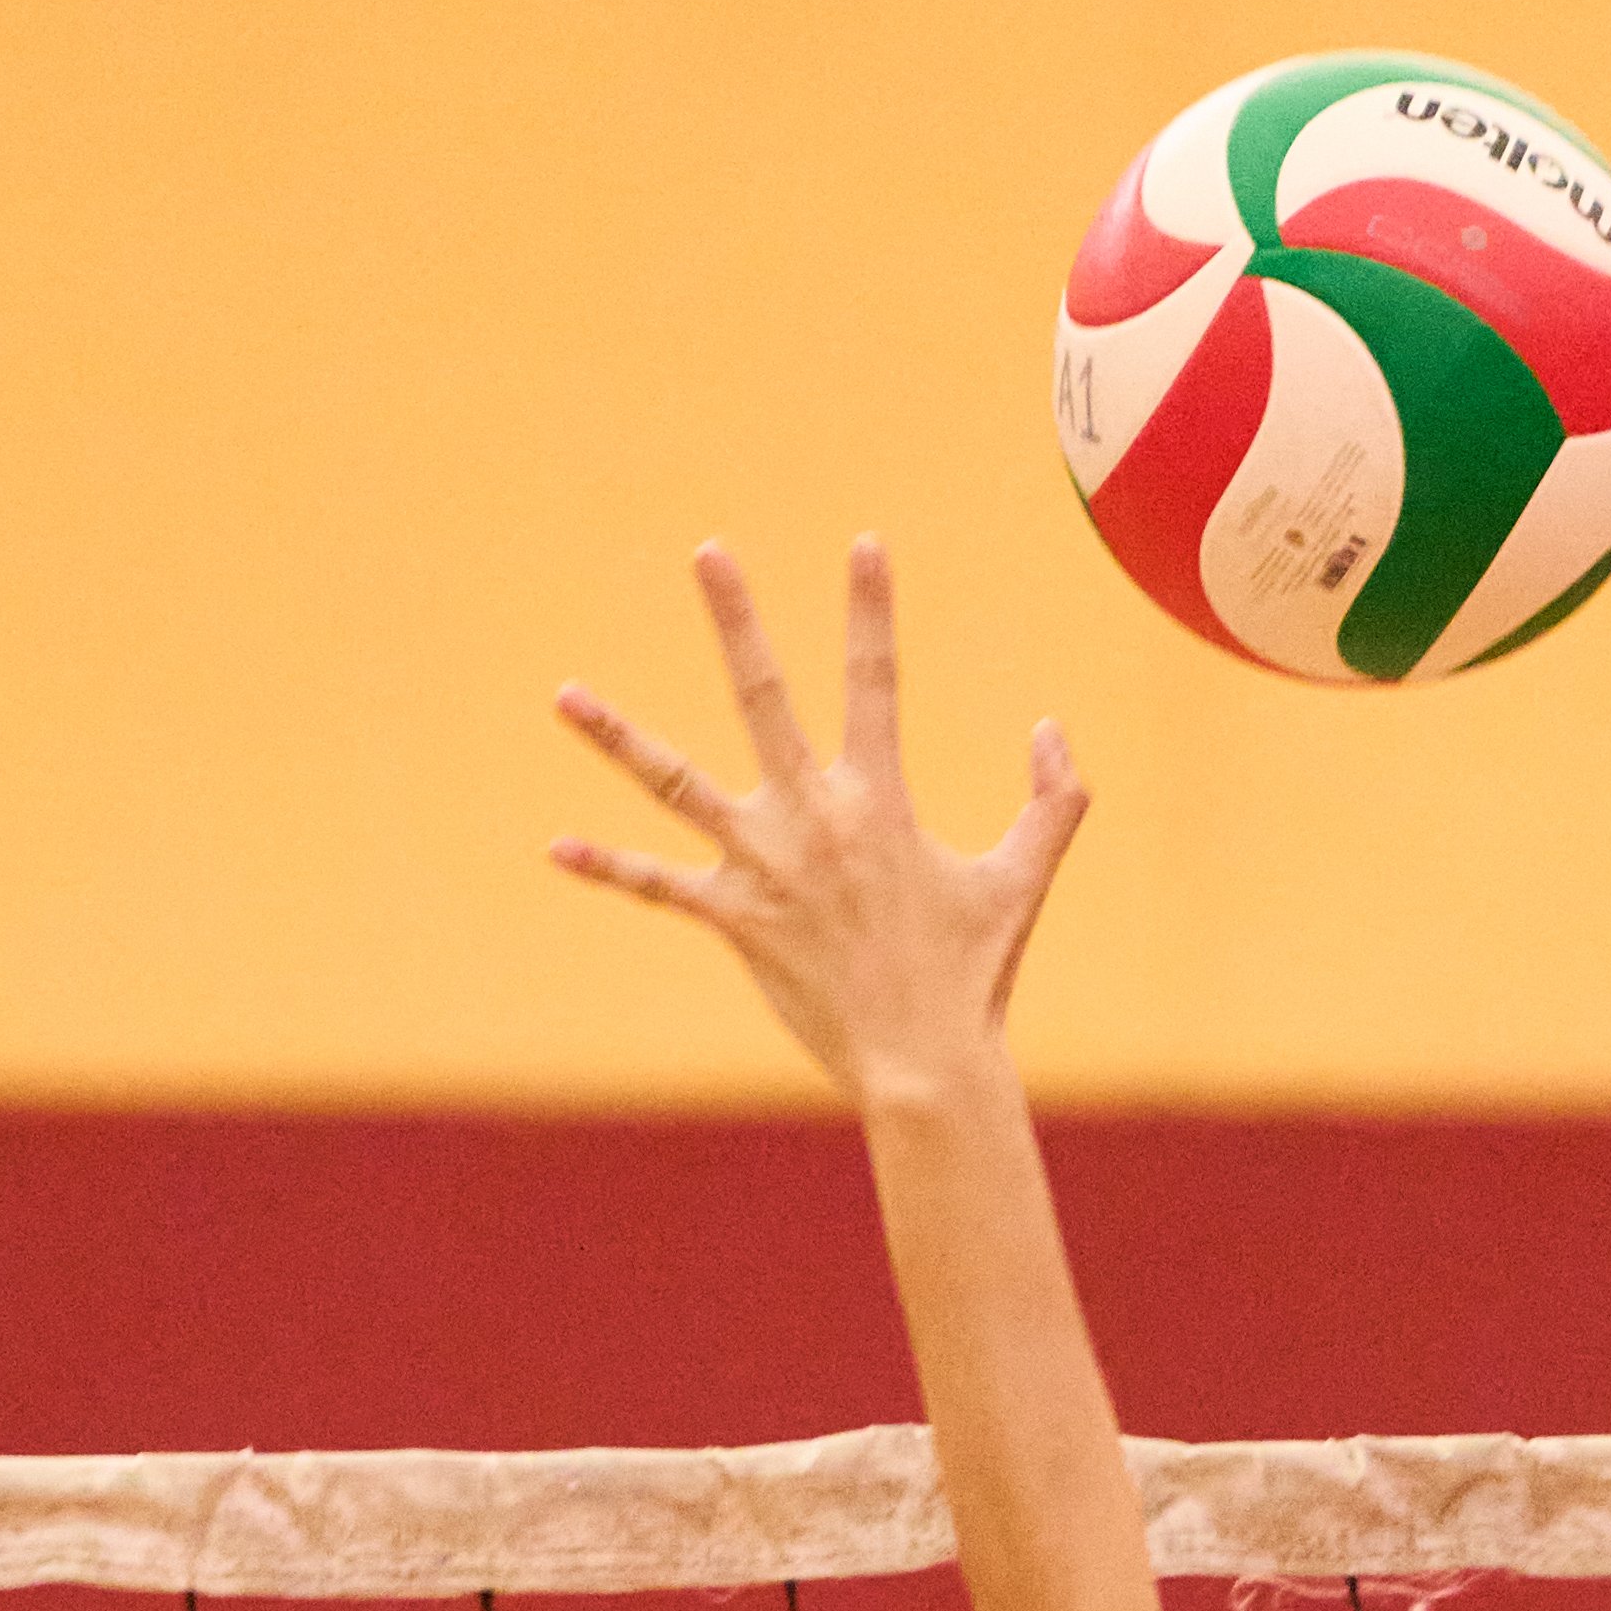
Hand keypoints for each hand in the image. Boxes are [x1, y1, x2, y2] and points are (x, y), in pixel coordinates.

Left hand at [551, 540, 1084, 1105]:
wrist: (925, 1068)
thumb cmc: (974, 979)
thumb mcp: (1024, 881)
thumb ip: (1053, 801)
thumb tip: (1052, 730)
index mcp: (879, 801)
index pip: (876, 682)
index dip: (871, 611)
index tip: (864, 542)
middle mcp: (812, 819)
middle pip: (763, 698)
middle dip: (737, 621)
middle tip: (708, 550)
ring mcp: (764, 868)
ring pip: (676, 784)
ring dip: (617, 737)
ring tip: (564, 696)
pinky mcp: (736, 921)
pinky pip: (659, 890)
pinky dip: (610, 870)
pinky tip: (557, 848)